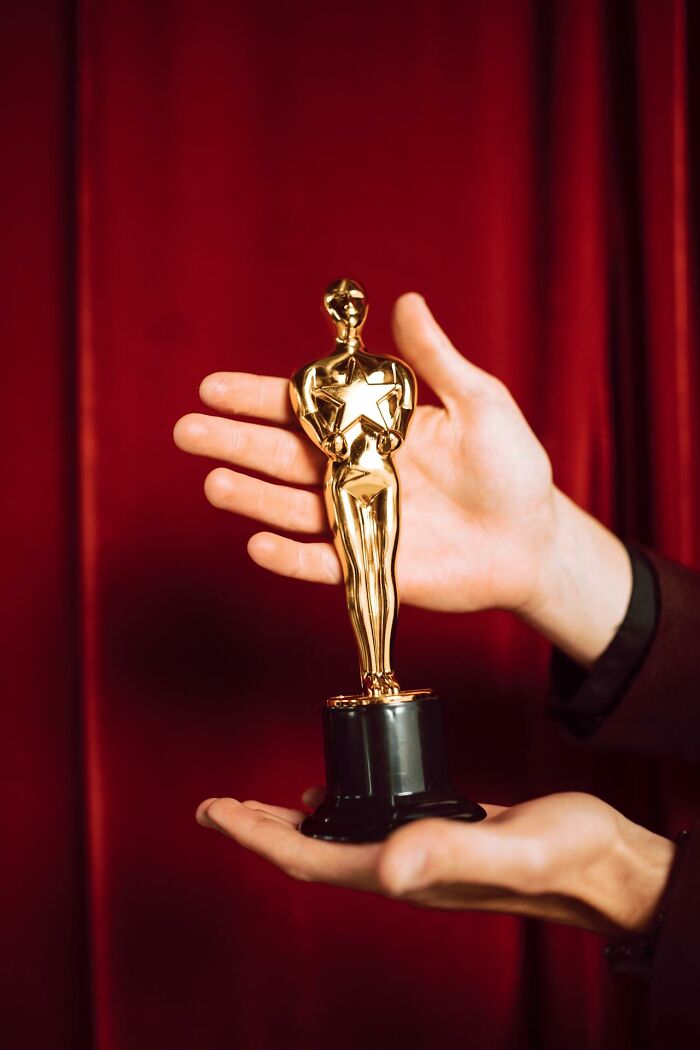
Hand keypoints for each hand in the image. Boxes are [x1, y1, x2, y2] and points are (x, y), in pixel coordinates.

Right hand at [174, 293, 630, 664]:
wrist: (531, 539)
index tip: (213, 387)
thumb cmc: (511, 466)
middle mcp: (353, 471)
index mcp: (371, 428)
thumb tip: (405, 300)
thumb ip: (434, 360)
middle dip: (233, 442)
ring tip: (213, 483)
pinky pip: (322, 564)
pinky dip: (289, 558)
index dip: (258, 397)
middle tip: (187, 431)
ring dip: (252, 496)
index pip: (304, 409)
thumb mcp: (479, 402)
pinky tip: (258, 544)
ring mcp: (357, 518)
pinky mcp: (370, 564)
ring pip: (292, 507)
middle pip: (282, 455)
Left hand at [196, 790, 673, 936]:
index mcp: (403, 870)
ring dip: (293, 823)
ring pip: (337, 839)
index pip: (308, 857)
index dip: (255, 835)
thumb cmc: (565, 858)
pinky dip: (340, 808)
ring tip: (261, 805)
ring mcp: (419, 852)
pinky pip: (370, 824)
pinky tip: (336, 790)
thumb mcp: (510, 848)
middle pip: (311, 851)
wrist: (602, 862)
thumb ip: (450, 852)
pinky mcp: (439, 832)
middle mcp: (403, 867)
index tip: (213, 811)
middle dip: (259, 830)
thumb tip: (386, 865)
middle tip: (218, 807)